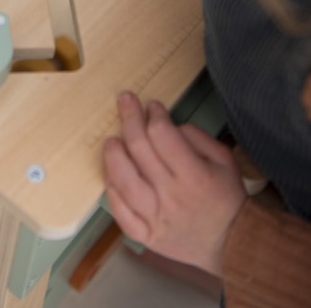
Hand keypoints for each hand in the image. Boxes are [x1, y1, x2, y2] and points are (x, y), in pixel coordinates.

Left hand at [103, 92, 246, 275]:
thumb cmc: (227, 197)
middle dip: (130, 119)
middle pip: (140, 150)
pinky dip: (112, 193)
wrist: (233, 243)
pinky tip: (111, 176)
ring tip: (112, 140)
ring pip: (124, 182)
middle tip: (125, 101)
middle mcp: (172, 195)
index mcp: (194, 175)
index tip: (152, 106)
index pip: (163, 135)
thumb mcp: (225, 160)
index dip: (154, 115)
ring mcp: (156, 217)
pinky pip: (121, 214)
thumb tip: (168, 125)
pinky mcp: (146, 235)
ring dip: (114, 156)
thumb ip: (198, 137)